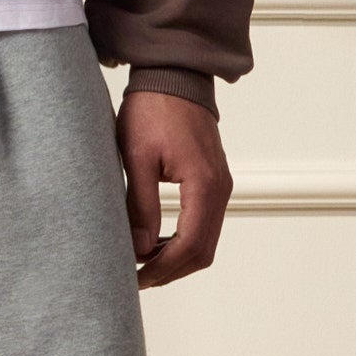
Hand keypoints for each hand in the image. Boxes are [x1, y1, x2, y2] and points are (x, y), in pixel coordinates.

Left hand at [116, 91, 233, 290]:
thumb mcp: (137, 158)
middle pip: (202, 252)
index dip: (162, 269)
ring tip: (142, 264)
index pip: (189, 246)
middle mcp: (219, 188)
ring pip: (204, 243)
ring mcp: (219, 186)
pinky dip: (181, 243)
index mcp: (204, 184)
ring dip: (176, 260)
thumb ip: (141, 206)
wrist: (173, 76)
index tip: (135, 277)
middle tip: (136, 278)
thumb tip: (140, 250)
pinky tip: (155, 244)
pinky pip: (203, 225)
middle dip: (170, 271)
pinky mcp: (213, 183)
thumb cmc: (153, 109)